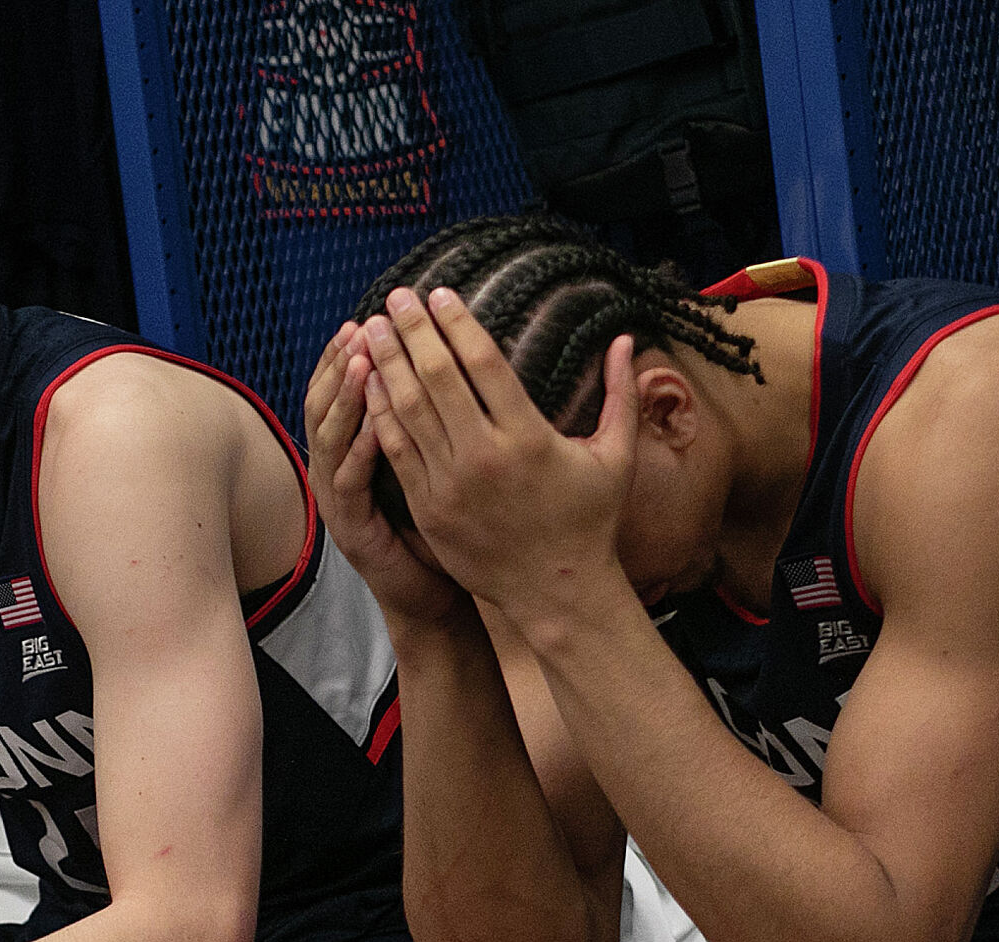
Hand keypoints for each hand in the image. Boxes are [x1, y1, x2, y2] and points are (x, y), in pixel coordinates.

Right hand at [305, 322, 468, 626]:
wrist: (431, 596)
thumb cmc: (437, 527)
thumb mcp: (428, 464)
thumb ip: (427, 419)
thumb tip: (449, 363)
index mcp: (348, 453)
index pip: (336, 393)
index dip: (344, 356)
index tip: (365, 320)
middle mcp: (332, 473)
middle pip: (321, 406)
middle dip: (338, 365)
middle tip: (360, 329)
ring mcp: (336, 502)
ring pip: (329, 439)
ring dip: (346, 398)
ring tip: (362, 362)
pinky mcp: (350, 530)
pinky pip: (350, 483)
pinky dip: (361, 450)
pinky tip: (376, 425)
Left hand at [360, 287, 640, 627]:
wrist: (556, 591)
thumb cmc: (589, 522)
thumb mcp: (616, 458)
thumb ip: (622, 395)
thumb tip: (627, 339)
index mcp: (529, 438)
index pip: (483, 362)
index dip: (457, 323)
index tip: (439, 293)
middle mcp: (485, 458)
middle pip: (437, 377)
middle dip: (412, 331)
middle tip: (395, 297)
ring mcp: (452, 486)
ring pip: (408, 411)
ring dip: (387, 364)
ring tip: (372, 329)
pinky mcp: (429, 510)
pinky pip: (397, 452)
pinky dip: (382, 414)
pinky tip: (371, 385)